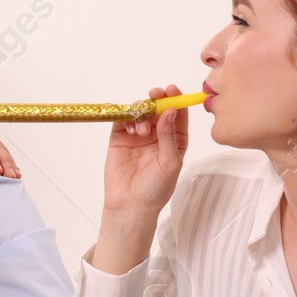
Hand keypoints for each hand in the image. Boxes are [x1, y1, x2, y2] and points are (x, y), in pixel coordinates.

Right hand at [89, 85, 187, 273]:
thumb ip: (169, 136)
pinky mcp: (120, 138)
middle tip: (155, 95)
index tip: (172, 90)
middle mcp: (157, 135)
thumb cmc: (156, 189)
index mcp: (175, 140)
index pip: (177, 114)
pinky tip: (132, 129)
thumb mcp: (170, 162)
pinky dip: (127, 118)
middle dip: (157, 99)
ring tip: (142, 130)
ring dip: (142, 112)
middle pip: (158, 108)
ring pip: (141, 111)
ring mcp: (138, 135)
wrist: (130, 205)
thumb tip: (170, 111)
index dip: (176, 100)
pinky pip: (123, 119)